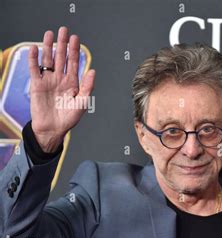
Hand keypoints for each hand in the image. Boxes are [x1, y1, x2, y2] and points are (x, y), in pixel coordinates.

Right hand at [28, 26, 94, 152]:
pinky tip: (35, 48)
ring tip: (49, 34)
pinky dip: (34, 59)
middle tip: (64, 30)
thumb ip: (88, 86)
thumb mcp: (82, 103)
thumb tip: (92, 71)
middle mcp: (60, 79)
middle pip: (61, 57)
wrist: (53, 129)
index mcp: (73, 83)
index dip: (74, 50)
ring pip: (48, 60)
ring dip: (49, 47)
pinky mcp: (37, 85)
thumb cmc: (69, 118)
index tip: (75, 38)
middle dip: (62, 44)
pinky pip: (35, 69)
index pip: (74, 63)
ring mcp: (48, 81)